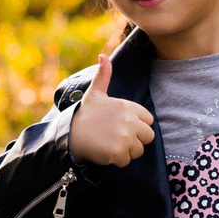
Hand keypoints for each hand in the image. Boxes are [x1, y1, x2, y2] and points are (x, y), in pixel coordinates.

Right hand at [67, 34, 153, 166]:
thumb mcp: (95, 93)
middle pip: (148, 137)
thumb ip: (103, 76)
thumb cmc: (84, 114)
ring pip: (138, 151)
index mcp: (129, 107)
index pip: (149, 121)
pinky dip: (116, 160)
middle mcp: (130, 121)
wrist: (69, 134)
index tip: (120, 126)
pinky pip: (126, 161)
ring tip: (109, 144)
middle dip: (135, 141)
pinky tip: (104, 152)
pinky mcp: (118, 152)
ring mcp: (125, 137)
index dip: (137, 126)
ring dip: (126, 152)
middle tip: (116, 138)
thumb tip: (102, 56)